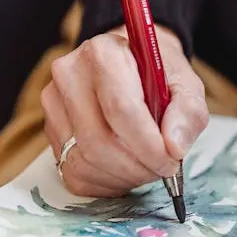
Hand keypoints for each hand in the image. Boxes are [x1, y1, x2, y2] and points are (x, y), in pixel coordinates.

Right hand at [42, 25, 208, 196]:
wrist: (130, 66)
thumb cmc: (157, 75)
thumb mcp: (186, 84)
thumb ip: (187, 112)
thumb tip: (174, 147)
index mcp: (103, 53)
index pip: (120, 109)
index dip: (148, 145)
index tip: (171, 160)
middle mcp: (69, 75)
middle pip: (99, 141)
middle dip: (138, 166)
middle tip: (163, 168)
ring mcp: (54, 104)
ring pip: (85, 161)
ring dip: (124, 176)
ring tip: (147, 166)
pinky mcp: (49, 131)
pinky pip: (74, 174)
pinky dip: (106, 182)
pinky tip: (125, 170)